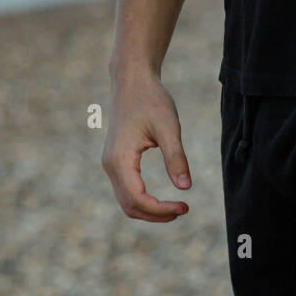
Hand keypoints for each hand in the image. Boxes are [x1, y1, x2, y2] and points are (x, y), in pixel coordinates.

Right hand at [102, 73, 191, 222]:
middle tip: (183, 210)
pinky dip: (143, 200)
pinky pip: (126, 190)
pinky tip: (161, 197)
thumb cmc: (151, 99)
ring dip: (149, 210)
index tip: (185, 206)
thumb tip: (185, 188)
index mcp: (120, 159)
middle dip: (156, 214)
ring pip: (126, 201)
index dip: (161, 209)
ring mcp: (110, 163)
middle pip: (130, 206)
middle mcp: (110, 165)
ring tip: (175, 207)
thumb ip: (176, 158)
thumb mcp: (168, 127)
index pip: (138, 199)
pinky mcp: (115, 160)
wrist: (132, 80)